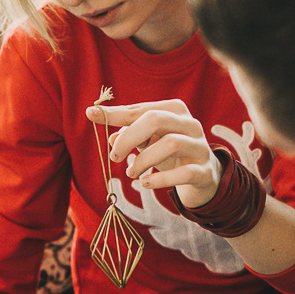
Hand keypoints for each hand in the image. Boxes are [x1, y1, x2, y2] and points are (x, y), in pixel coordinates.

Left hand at [85, 99, 220, 208]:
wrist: (203, 177)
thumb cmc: (170, 154)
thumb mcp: (148, 143)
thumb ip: (130, 137)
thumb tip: (111, 138)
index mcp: (174, 110)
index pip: (140, 110)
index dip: (114, 114)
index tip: (90, 114)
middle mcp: (190, 124)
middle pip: (155, 119)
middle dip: (129, 137)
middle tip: (115, 156)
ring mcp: (200, 146)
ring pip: (171, 143)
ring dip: (143, 159)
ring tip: (131, 172)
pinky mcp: (204, 171)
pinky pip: (184, 173)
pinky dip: (160, 179)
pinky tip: (145, 184)